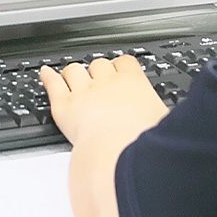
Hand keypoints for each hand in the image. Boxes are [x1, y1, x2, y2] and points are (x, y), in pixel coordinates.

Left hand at [40, 55, 168, 147]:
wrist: (116, 153)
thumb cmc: (141, 142)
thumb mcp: (163, 124)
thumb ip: (162, 116)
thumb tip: (171, 121)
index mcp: (133, 83)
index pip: (125, 62)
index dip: (120, 66)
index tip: (120, 71)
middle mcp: (106, 83)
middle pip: (98, 63)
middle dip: (96, 71)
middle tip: (96, 81)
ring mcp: (83, 92)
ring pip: (74, 70)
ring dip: (73, 73)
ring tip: (72, 78)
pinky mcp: (64, 106)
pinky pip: (53, 84)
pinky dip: (48, 77)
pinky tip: (45, 73)